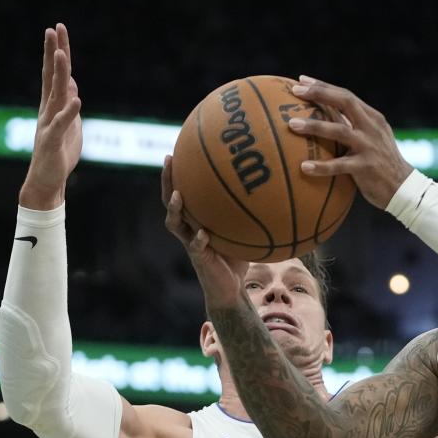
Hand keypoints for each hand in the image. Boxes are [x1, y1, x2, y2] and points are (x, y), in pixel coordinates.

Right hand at [20, 23, 82, 209]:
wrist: (48, 180)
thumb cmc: (60, 152)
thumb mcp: (69, 123)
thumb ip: (69, 103)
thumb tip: (72, 84)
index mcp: (54, 105)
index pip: (55, 73)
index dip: (57, 51)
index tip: (57, 29)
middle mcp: (49, 110)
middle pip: (52, 76)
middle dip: (53, 52)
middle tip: (53, 28)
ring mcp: (49, 123)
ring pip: (55, 95)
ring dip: (59, 74)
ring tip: (61, 54)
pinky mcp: (52, 140)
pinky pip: (61, 124)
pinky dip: (69, 112)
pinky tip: (76, 99)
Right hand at [160, 155, 249, 311]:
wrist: (231, 287)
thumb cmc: (238, 255)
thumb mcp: (243, 230)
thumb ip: (248, 212)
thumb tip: (269, 186)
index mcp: (196, 219)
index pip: (183, 190)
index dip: (177, 173)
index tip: (177, 150)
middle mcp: (189, 228)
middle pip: (170, 200)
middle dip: (168, 181)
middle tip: (169, 160)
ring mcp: (191, 243)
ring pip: (175, 224)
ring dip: (175, 209)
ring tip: (178, 196)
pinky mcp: (199, 259)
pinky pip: (196, 247)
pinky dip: (198, 240)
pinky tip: (203, 234)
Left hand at [287, 75, 412, 209]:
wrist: (403, 188)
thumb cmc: (381, 163)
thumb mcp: (372, 139)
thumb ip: (354, 126)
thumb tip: (325, 117)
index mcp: (372, 118)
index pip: (346, 96)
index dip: (323, 86)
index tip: (301, 80)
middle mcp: (371, 128)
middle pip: (345, 102)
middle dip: (319, 93)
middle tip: (295, 91)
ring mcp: (369, 146)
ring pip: (339, 130)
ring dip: (314, 126)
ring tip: (292, 125)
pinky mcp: (366, 167)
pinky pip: (339, 166)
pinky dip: (321, 166)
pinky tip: (303, 167)